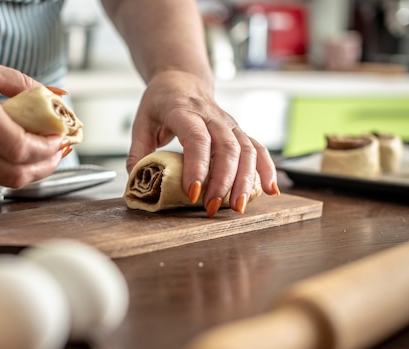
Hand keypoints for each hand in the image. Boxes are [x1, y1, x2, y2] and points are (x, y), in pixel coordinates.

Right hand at [0, 44, 65, 187]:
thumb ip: (20, 83)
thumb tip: (53, 95)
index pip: (19, 148)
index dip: (47, 148)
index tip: (61, 136)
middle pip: (16, 174)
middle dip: (47, 165)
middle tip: (61, 148)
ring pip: (6, 180)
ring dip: (34, 171)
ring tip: (49, 152)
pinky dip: (16, 168)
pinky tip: (27, 152)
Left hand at [127, 70, 278, 215]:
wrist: (182, 79)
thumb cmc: (160, 103)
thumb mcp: (141, 123)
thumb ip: (137, 153)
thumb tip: (136, 182)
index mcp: (183, 111)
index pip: (196, 138)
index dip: (197, 166)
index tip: (192, 192)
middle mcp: (211, 116)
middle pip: (227, 148)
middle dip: (222, 182)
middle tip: (211, 208)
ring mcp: (229, 123)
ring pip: (246, 150)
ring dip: (245, 181)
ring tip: (237, 207)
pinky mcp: (239, 131)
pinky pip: (258, 149)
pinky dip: (267, 170)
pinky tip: (271, 190)